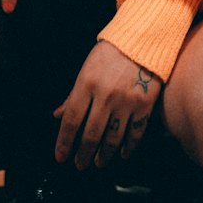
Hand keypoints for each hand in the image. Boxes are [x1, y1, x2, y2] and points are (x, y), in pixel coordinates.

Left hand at [53, 41, 161, 171]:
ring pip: (112, 138)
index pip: (72, 119)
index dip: (65, 141)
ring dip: (104, 155)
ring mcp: (126, 101)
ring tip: (98, 162)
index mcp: (87, 82)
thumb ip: (73, 94)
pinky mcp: (144, 105)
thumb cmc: (112, 51)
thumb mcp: (88, 67)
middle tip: (79, 165)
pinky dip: (129, 147)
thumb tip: (58, 115)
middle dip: (83, 153)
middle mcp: (105, 95)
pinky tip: (123, 154)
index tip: (61, 156)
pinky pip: (135, 133)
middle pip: (91, 134)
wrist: (143, 38)